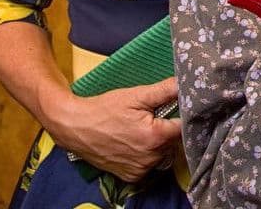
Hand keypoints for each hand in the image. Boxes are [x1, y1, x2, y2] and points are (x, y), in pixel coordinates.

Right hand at [42, 76, 182, 182]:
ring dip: (158, 143)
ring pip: (163, 153)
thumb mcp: (136, 95)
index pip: (184, 127)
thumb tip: (185, 83)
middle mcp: (151, 157)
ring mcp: (141, 169)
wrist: (75, 127)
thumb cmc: (105, 109)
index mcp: (155, 136)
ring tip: (140, 129)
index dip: (182, 116)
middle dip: (168, 129)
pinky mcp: (132, 176)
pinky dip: (147, 155)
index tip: (176, 109)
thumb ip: (165, 90)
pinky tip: (134, 143)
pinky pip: (150, 165)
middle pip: (174, 141)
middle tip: (152, 117)